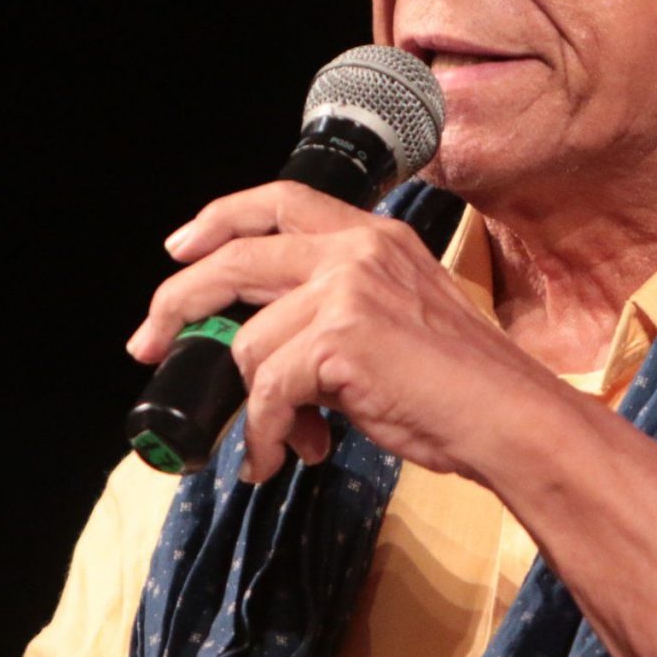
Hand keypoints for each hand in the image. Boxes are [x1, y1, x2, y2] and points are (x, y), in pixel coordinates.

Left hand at [124, 182, 578, 484]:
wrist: (509, 418)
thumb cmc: (461, 388)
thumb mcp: (397, 323)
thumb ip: (332, 321)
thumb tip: (267, 370)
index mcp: (374, 238)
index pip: (281, 201)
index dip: (220, 220)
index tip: (180, 248)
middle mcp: (358, 250)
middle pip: (235, 256)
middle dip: (177, 303)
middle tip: (148, 344)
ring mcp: (347, 289)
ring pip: (249, 344)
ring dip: (255, 407)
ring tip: (281, 442)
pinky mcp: (339, 337)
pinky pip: (268, 391)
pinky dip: (268, 434)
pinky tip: (287, 455)